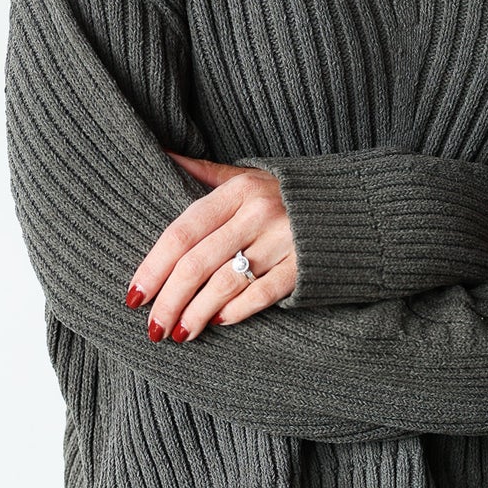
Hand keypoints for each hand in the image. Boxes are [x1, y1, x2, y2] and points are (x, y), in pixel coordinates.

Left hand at [124, 152, 297, 341]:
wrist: (353, 207)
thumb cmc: (286, 195)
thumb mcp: (247, 177)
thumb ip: (204, 172)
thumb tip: (164, 154)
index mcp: (238, 191)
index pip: (182, 232)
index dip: (153, 267)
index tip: (134, 295)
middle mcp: (257, 213)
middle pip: (198, 263)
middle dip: (169, 300)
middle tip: (153, 327)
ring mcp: (282, 241)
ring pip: (225, 283)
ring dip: (196, 313)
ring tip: (178, 333)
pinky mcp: (303, 266)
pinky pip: (262, 293)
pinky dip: (236, 310)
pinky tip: (217, 323)